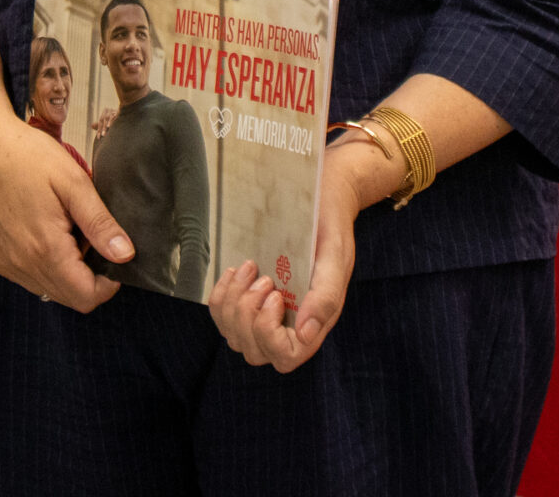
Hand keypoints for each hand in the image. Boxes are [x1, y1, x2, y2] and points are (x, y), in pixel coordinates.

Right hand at [0, 111, 134, 312]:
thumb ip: (100, 223)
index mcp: (45, 250)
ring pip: (51, 290)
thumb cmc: (26, 156)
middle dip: (90, 276)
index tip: (114, 254)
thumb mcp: (73, 183)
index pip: (87, 297)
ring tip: (69, 230)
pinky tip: (48, 232)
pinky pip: (32, 278)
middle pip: (71, 298)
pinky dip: (48, 265)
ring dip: (69, 272)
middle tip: (90, 235)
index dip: (109, 283)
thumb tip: (125, 254)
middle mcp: (23, 266)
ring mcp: (8, 264)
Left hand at [90, 108, 115, 142]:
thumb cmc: (115, 119)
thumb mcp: (107, 122)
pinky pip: (113, 116)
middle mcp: (107, 110)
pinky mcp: (118, 111)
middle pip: (102, 119)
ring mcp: (112, 109)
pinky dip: (111, 121)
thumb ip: (100, 124)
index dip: (99, 129)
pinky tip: (110, 126)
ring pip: (107, 118)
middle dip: (102, 128)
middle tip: (102, 136)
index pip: (100, 121)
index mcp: (104, 112)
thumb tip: (91, 126)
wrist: (126, 114)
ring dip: (106, 125)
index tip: (98, 137)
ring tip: (105, 132)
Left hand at [207, 133, 399, 371]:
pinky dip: (222, 295)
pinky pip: (222, 315)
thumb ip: (326, 296)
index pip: (286, 357)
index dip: (270, 335)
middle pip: (254, 350)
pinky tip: (235, 271)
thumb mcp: (336, 257)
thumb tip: (305, 334)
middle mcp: (289, 324)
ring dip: (234, 304)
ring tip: (250, 267)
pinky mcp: (250, 298)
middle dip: (248, 315)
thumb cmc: (331, 228)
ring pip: (235, 336)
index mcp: (314, 321)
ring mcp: (267, 314)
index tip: (275, 295)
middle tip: (263, 276)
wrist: (322, 200)